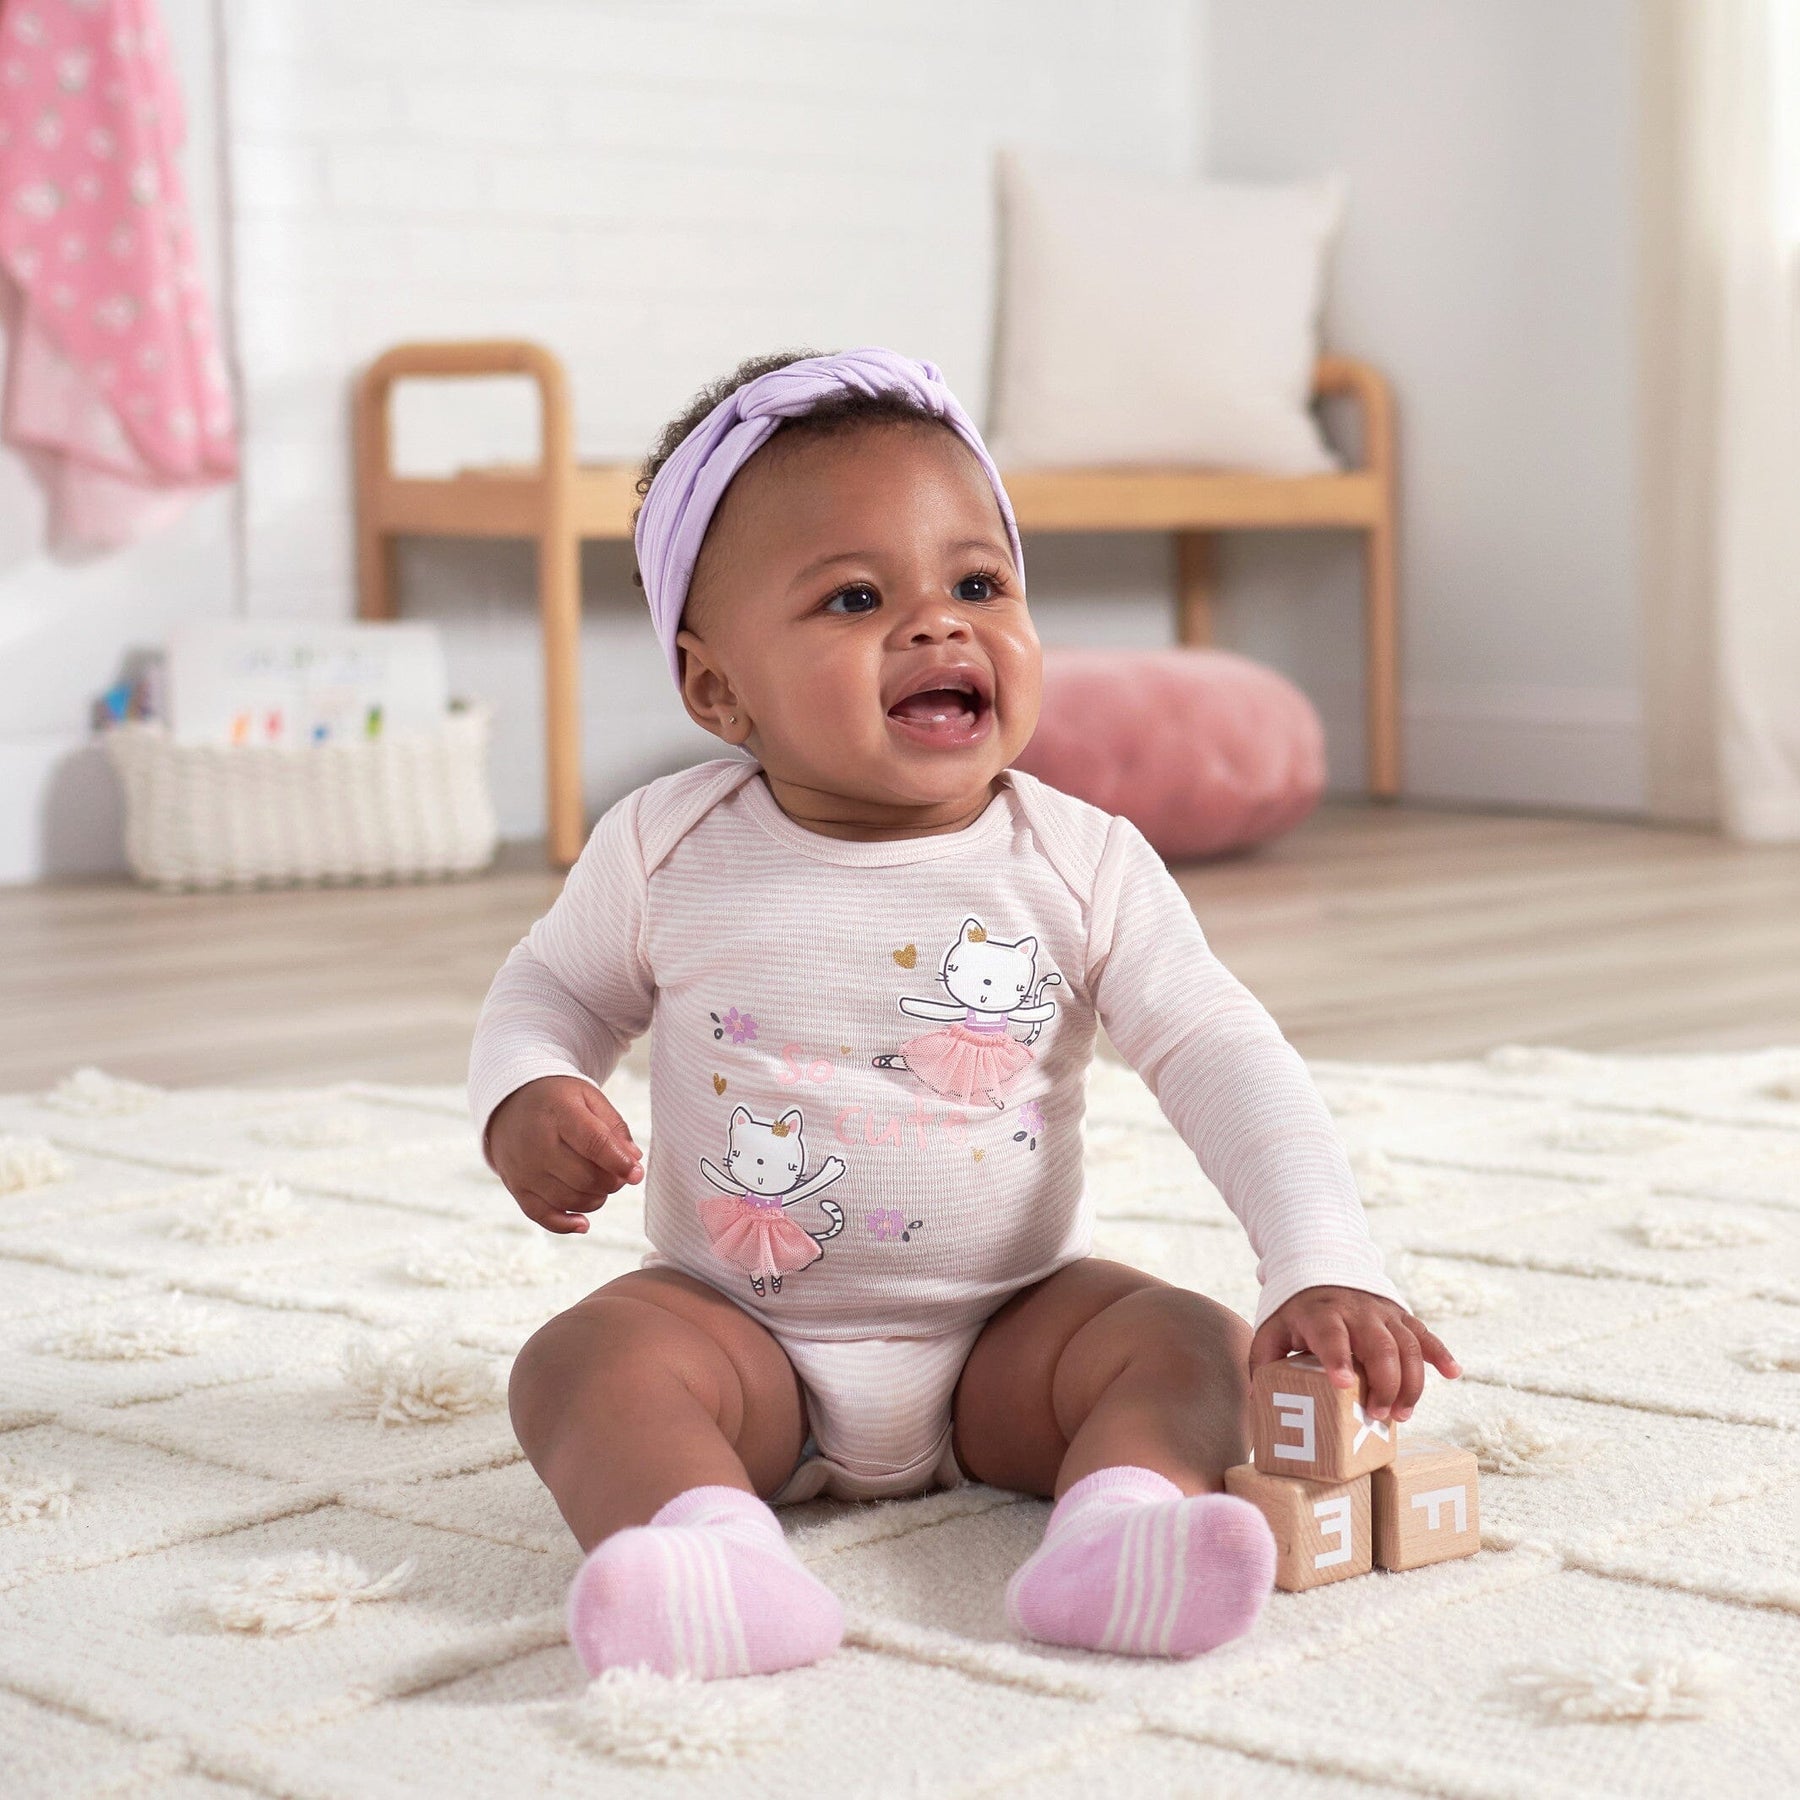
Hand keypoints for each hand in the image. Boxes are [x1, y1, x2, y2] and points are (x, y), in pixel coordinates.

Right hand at [486, 1075, 643, 1234]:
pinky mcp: (516, 1187)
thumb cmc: (559, 1100)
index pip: (594, 1143)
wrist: (510, 1103)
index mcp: (560, 1113)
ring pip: (569, 1200)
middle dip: (611, 1182)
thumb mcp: (589, 1098)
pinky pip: (542, 1215)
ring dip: (595, 1200)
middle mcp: (537, 1143)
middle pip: (585, 1178)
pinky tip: (584, 1222)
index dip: (619, 1163)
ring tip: (601, 1184)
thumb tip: (634, 1160)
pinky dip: (566, 1224)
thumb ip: (615, 1127)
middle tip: (619, 1175)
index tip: (636, 1174)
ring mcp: (524, 1168)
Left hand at [1248, 1285, 1460, 1421]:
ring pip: (1407, 1345)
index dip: (1338, 1359)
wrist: (1320, 1264)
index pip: (1331, 1336)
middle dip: (1384, 1384)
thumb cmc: (1295, 1311)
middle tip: (1380, 1416)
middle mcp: (1356, 1311)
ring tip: (1403, 1414)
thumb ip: (1263, 1362)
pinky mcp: (1400, 1316)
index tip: (1344, 1384)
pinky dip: (1440, 1353)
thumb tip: (1258, 1403)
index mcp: (1321, 1314)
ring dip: (1411, 1382)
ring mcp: (1382, 1313)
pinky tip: (1452, 1373)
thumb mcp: (1272, 1329)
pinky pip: (1424, 1334)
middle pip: (1379, 1346)